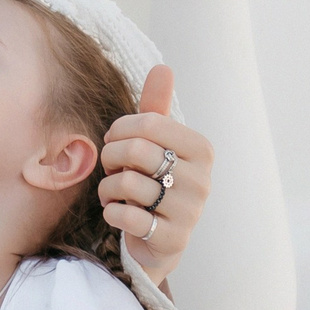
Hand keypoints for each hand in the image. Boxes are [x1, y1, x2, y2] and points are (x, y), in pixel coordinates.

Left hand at [99, 65, 209, 283]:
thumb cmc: (155, 184)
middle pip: (135, 150)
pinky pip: (126, 216)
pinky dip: (112, 213)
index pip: (147, 123)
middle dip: (111, 159)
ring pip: (127, 183)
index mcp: (200, 149)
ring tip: (114, 194)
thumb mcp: (156, 146)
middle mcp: (202, 179)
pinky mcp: (172, 240)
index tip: (115, 142)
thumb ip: (156, 109)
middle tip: (113, 169)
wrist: (159, 242)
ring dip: (108, 189)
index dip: (118, 131)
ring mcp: (190, 211)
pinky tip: (118, 214)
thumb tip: (163, 67)